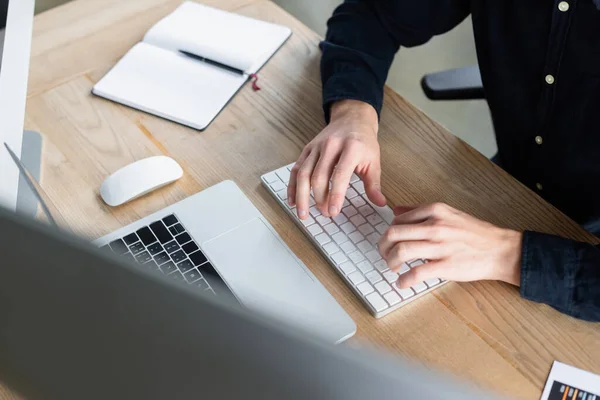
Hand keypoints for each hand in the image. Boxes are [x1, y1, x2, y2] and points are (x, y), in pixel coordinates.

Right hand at [287, 100, 385, 219]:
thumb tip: (380, 203)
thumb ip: (374, 184)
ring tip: (303, 214)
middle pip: (319, 176)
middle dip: (320, 198)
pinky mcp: (307, 149)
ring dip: (301, 196)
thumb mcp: (374, 161)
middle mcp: (331, 146)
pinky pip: (297, 169)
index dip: (335, 195)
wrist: (352, 119)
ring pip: (304, 173)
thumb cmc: (363, 143)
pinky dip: (293, 186)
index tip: (333, 212)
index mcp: (351, 148)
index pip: (340, 175)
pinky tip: (292, 200)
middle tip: (325, 214)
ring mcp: (317, 147)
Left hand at [377, 203, 522, 287]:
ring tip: (393, 268)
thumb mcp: (448, 212)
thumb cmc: (474, 232)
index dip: (388, 233)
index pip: (397, 219)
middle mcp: (435, 226)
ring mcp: (440, 246)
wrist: (499, 249)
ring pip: (401, 251)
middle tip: (384, 255)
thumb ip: (420, 210)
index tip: (389, 242)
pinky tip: (402, 283)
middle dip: (383, 247)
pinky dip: (404, 280)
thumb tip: (396, 210)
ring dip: (390, 262)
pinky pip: (416, 273)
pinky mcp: (445, 266)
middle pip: (393, 234)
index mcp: (434, 211)